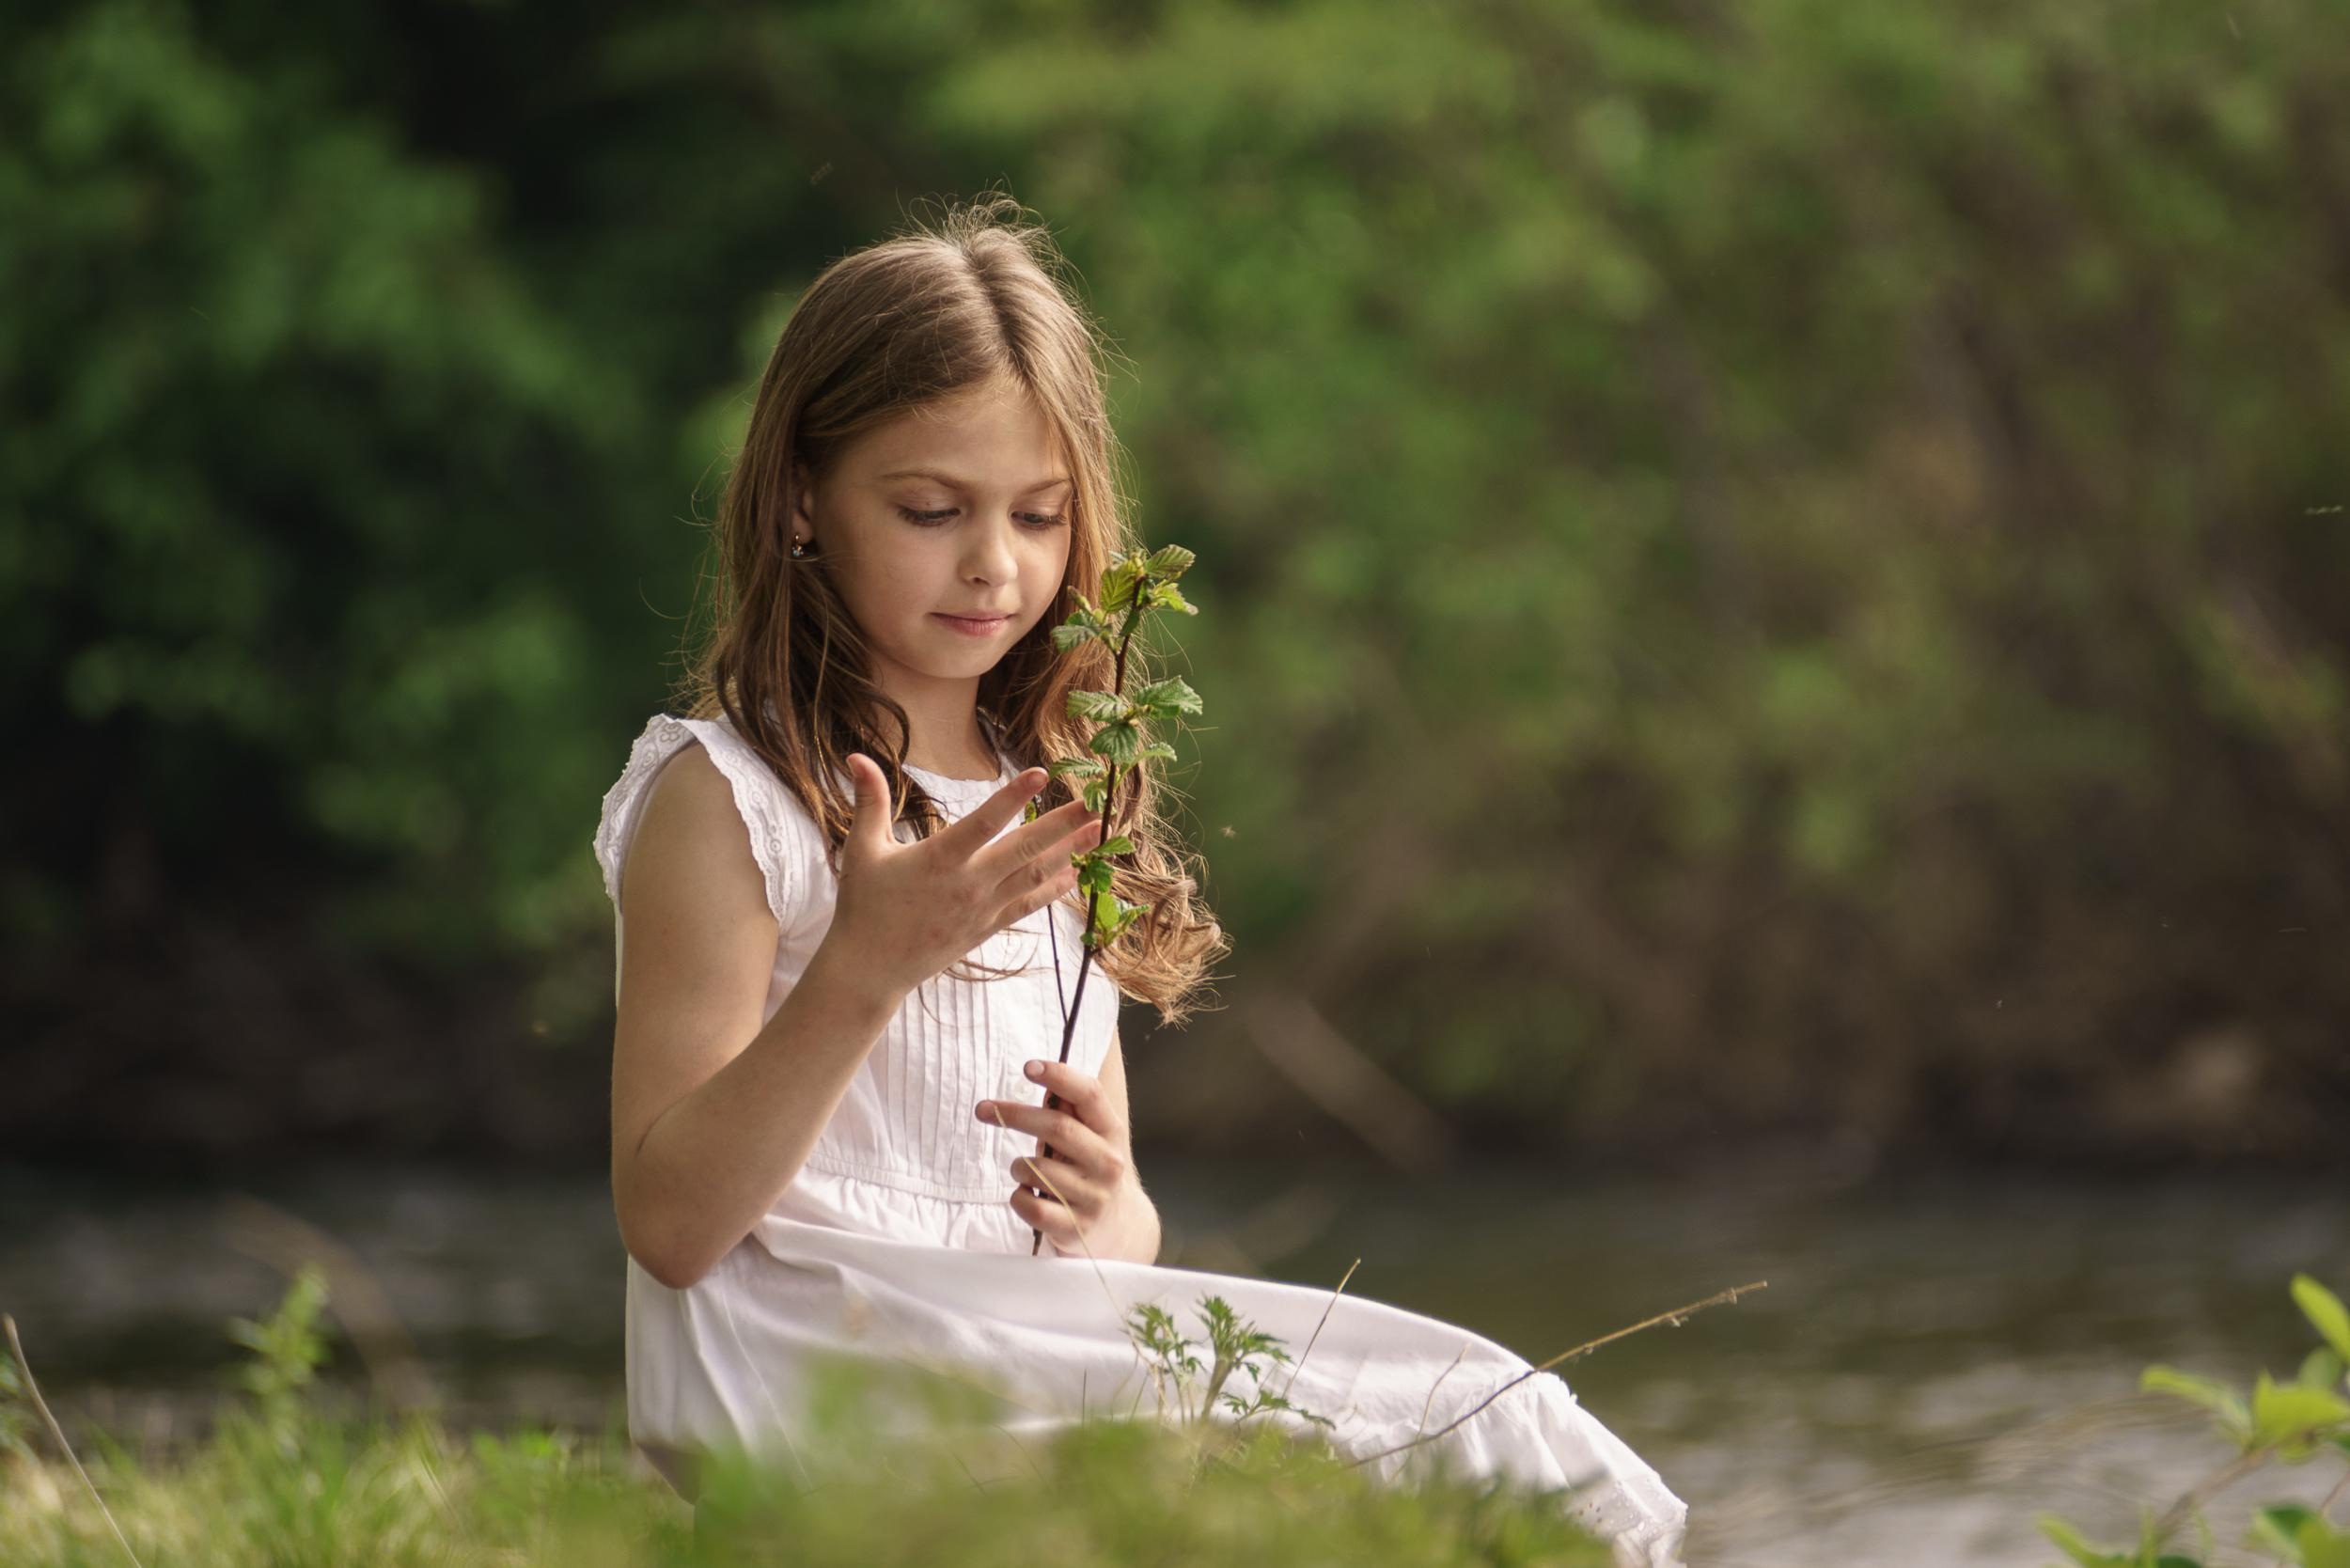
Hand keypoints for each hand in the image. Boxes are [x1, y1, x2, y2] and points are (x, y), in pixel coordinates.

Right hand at [825, 755, 1104, 1000]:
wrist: (871, 969)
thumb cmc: (864, 905)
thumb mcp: (862, 849)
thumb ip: (868, 801)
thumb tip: (855, 756)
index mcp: (939, 859)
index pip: (983, 822)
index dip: (1013, 797)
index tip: (1041, 774)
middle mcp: (968, 884)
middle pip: (1024, 850)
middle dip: (1063, 825)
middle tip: (1095, 804)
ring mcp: (982, 908)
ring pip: (1034, 876)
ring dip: (1069, 852)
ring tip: (1098, 832)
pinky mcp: (987, 927)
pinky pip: (1027, 905)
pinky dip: (1052, 889)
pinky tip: (1074, 873)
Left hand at [975, 1059, 1156, 1262]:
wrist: (1118, 1229)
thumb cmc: (1090, 1171)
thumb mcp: (1091, 1139)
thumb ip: (1070, 1111)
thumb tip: (1041, 1075)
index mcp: (1112, 1132)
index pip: (1090, 1095)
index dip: (1060, 1076)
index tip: (1028, 1067)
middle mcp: (1108, 1163)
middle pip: (1058, 1128)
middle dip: (1015, 1114)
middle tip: (984, 1109)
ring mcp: (1094, 1198)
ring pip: (1036, 1170)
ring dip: (1018, 1166)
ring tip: (1023, 1170)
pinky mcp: (1075, 1228)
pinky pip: (1031, 1206)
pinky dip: (1018, 1197)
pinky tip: (1025, 1195)